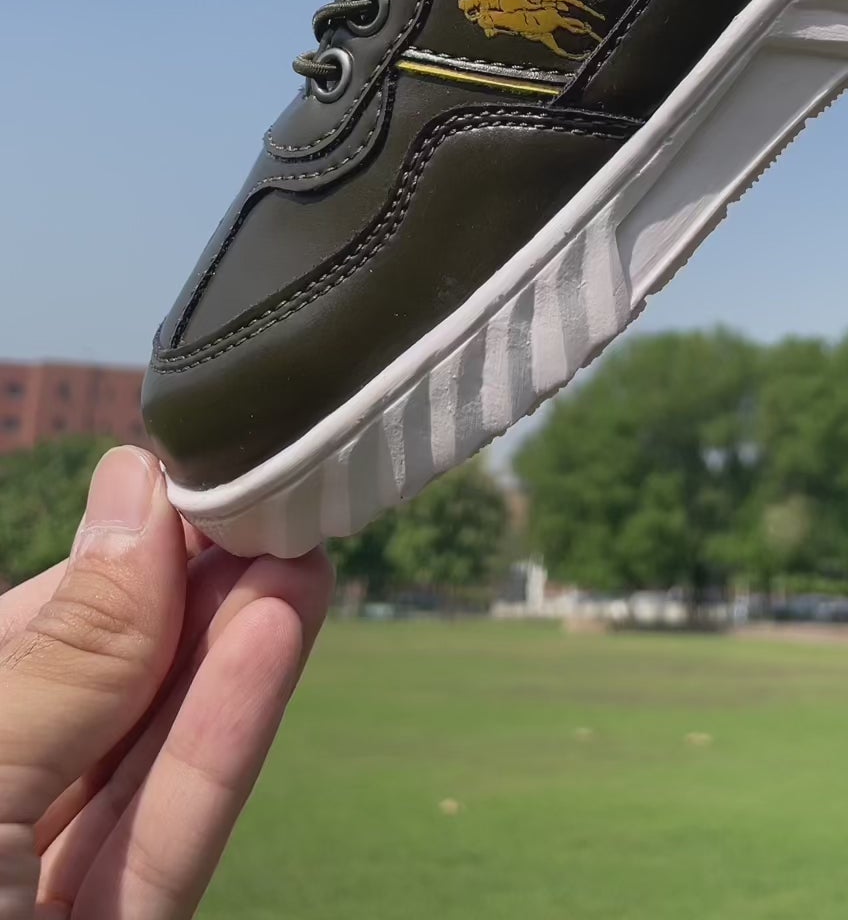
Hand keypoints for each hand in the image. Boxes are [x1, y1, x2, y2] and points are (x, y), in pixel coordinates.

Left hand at [0, 446, 331, 918]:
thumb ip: (69, 651)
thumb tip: (138, 489)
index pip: (33, 629)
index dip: (119, 557)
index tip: (201, 479)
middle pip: (104, 690)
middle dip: (194, 597)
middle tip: (278, 505)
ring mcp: (46, 890)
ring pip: (150, 756)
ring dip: (234, 653)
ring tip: (305, 557)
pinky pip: (174, 838)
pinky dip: (230, 740)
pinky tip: (281, 640)